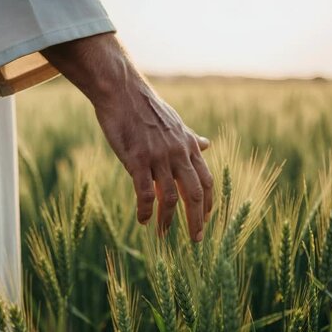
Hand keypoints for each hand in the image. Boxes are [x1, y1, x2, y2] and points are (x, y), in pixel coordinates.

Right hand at [41, 33, 212, 241]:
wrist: (122, 91)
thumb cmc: (146, 107)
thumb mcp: (176, 122)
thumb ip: (190, 138)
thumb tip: (207, 143)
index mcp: (188, 146)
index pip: (207, 181)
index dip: (210, 203)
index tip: (207, 220)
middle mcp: (178, 153)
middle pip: (195, 194)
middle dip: (197, 220)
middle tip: (197, 240)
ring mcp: (158, 157)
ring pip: (170, 198)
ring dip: (168, 221)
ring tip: (164, 235)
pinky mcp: (137, 159)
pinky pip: (144, 193)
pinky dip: (145, 211)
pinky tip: (142, 220)